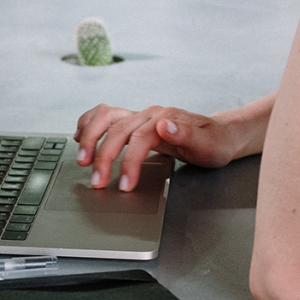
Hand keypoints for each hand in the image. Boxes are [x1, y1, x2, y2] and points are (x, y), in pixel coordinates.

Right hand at [74, 104, 238, 191]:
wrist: (219, 135)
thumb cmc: (215, 144)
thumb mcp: (208, 144)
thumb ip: (187, 133)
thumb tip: (164, 125)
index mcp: (167, 118)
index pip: (139, 137)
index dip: (129, 162)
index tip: (124, 185)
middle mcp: (150, 114)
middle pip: (118, 129)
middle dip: (103, 156)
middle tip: (97, 181)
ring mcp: (141, 115)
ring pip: (106, 118)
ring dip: (90, 138)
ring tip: (82, 161)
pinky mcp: (134, 122)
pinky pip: (106, 116)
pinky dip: (89, 123)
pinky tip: (80, 136)